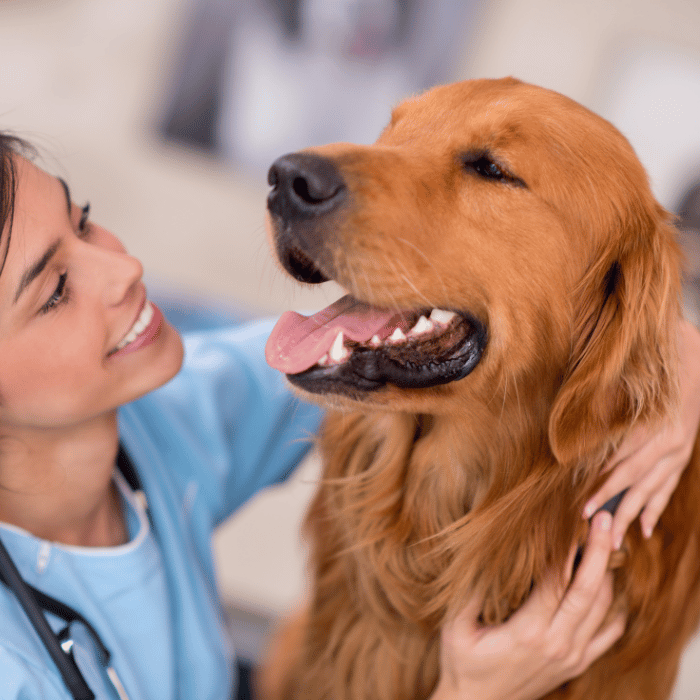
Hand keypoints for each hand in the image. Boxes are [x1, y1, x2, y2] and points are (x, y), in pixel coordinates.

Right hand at [432, 512, 623, 699]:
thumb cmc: (463, 664)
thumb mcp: (456, 626)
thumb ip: (470, 590)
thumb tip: (481, 551)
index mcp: (528, 632)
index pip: (556, 580)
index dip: (565, 547)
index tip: (570, 518)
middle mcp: (557, 644)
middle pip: (589, 590)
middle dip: (598, 550)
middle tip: (602, 518)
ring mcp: (572, 656)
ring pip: (603, 608)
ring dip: (606, 573)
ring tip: (603, 541)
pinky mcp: (577, 664)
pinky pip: (609, 633)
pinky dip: (614, 607)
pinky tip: (609, 585)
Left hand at [583, 319, 699, 549]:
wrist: (692, 360)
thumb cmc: (651, 369)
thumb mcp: (628, 384)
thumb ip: (606, 405)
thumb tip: (574, 424)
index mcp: (653, 427)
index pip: (623, 463)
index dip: (602, 484)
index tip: (581, 501)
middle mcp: (669, 444)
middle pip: (637, 481)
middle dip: (613, 504)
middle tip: (590, 525)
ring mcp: (678, 453)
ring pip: (654, 490)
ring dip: (633, 515)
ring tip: (616, 540)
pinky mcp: (682, 457)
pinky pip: (668, 488)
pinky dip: (656, 509)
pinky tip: (646, 529)